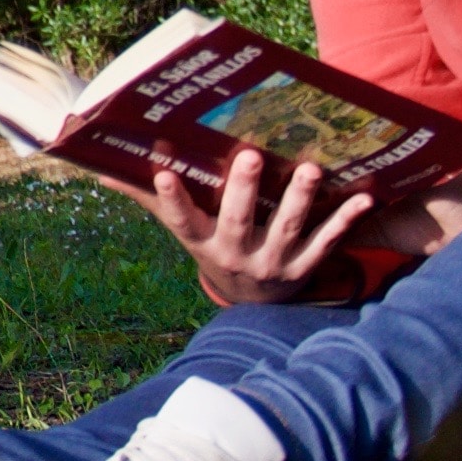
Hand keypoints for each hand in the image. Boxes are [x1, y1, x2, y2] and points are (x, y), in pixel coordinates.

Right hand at [95, 145, 375, 303]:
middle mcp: (235, 255)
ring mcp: (273, 264)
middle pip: (238, 221)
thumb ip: (147, 197)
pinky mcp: (307, 267)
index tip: (162, 171)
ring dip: (299, 199)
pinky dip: (346, 221)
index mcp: (201, 242)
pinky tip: (363, 197)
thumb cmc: (214, 247)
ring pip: (287, 230)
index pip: (180, 219)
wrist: (256, 304)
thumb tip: (98, 168)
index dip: (171, 197)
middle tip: (249, 156)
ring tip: (310, 168)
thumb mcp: (182, 228)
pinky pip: (328, 243)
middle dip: (243, 190)